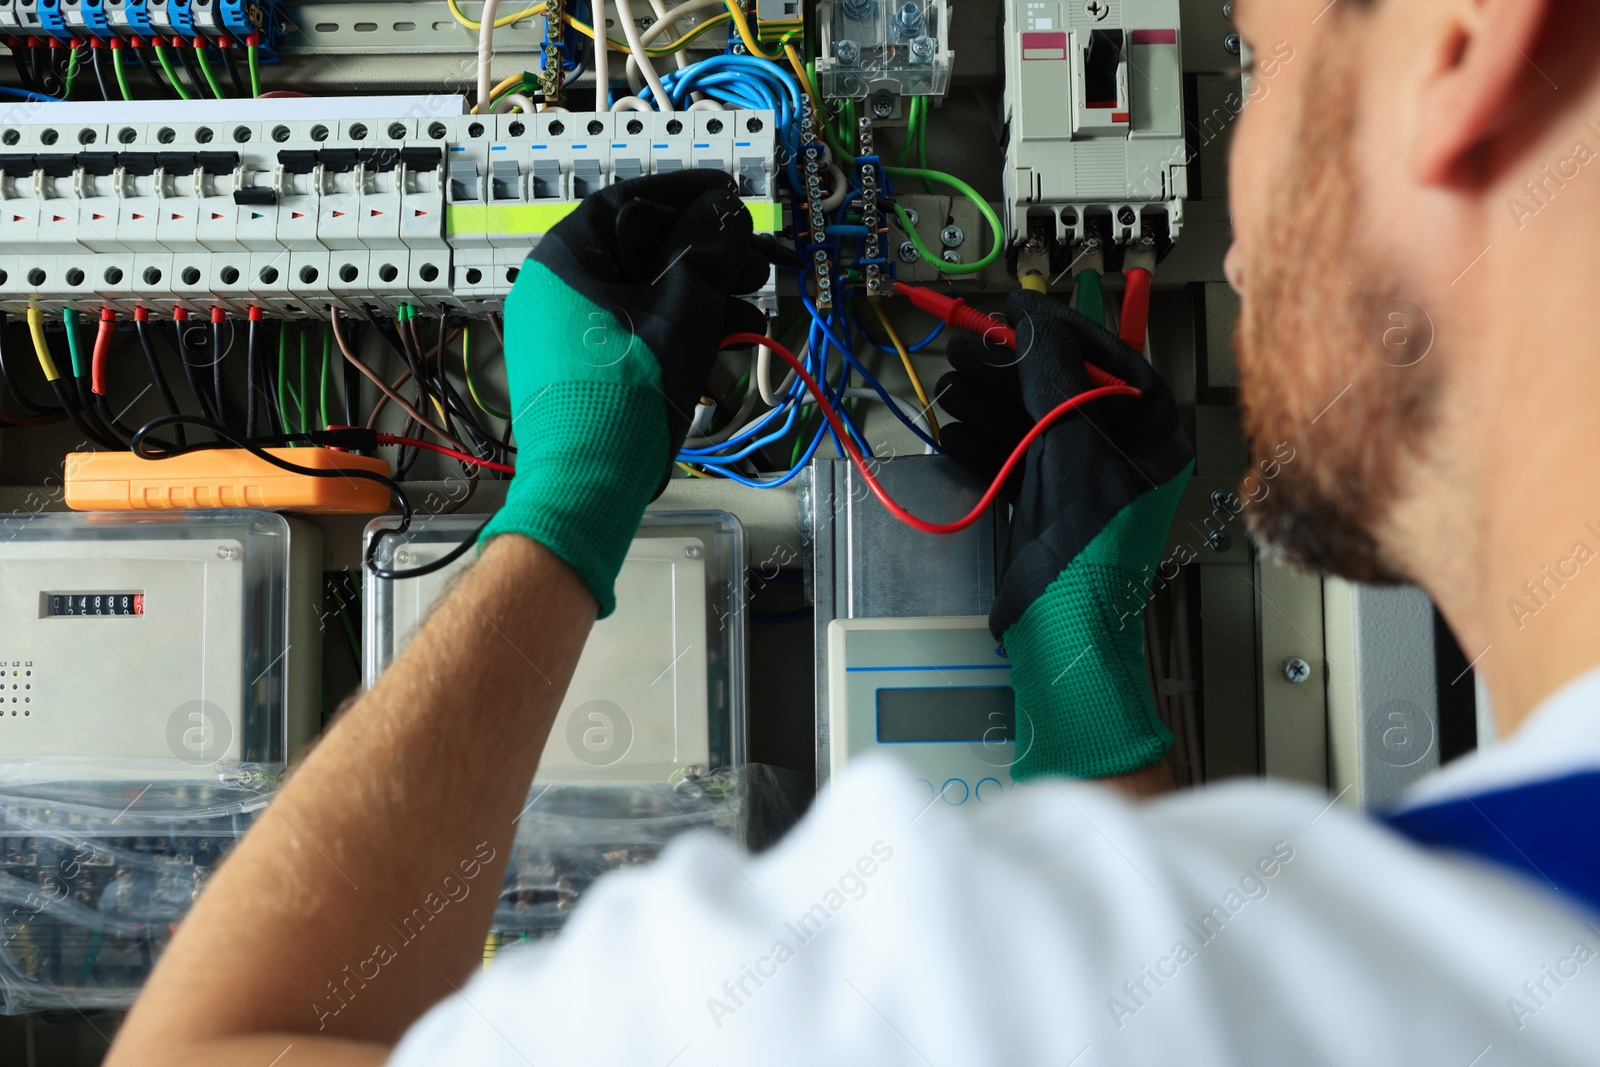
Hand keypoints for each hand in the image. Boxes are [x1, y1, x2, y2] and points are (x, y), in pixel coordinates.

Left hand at [482, 171, 769, 616]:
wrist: (589, 481)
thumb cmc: (627, 389)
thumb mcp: (683, 305)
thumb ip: (708, 249)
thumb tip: (727, 214)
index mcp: (565, 259)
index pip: (628, 201)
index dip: (685, 194)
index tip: (727, 194)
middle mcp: (557, 289)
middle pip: (641, 249)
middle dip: (705, 253)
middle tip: (751, 257)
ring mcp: (567, 333)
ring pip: (645, 294)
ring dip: (702, 294)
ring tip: (751, 305)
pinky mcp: (584, 369)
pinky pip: (637, 331)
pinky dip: (679, 329)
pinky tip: (727, 337)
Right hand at [937, 290, 1193, 779]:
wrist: (1063, 629)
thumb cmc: (1089, 548)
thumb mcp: (1071, 442)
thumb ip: (1052, 375)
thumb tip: (1030, 323)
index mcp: (1151, 433)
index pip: (1109, 356)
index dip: (1059, 327)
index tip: (1014, 307)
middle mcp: (1119, 451)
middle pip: (1059, 384)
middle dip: (1009, 366)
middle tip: (967, 346)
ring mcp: (1080, 478)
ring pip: (1029, 419)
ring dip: (986, 401)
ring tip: (949, 387)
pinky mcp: (1044, 504)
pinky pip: (1010, 457)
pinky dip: (980, 443)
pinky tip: (952, 432)